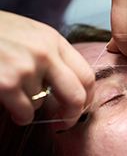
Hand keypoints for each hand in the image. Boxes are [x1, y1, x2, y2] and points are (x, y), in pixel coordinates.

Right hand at [0, 11, 94, 130]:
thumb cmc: (0, 34)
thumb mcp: (34, 36)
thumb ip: (55, 58)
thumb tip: (72, 87)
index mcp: (54, 41)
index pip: (87, 75)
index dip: (88, 97)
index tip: (82, 107)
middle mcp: (44, 53)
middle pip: (77, 95)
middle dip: (73, 114)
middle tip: (66, 122)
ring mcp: (25, 67)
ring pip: (42, 105)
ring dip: (32, 106)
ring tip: (19, 95)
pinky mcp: (6, 83)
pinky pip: (25, 113)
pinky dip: (21, 115)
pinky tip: (11, 106)